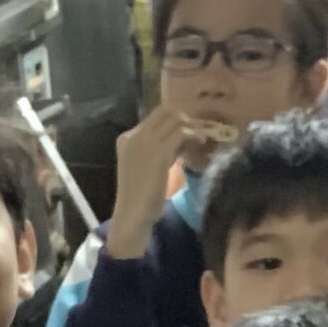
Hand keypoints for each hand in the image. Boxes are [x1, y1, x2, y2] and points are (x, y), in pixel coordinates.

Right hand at [109, 103, 206, 258]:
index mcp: (126, 138)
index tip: (188, 129)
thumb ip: (157, 149)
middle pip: (166, 111)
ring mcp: (145, 142)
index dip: (174, 120)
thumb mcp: (145, 165)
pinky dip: (193, 136)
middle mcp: (134, 135)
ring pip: (176, 120)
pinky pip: (181, 133)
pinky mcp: (158, 153)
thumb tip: (181, 137)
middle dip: (185, 118)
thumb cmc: (140, 196)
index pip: (155, 116)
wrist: (132, 214)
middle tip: (198, 131)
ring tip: (201, 139)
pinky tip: (200, 144)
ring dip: (192, 127)